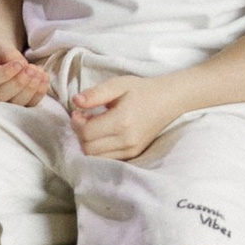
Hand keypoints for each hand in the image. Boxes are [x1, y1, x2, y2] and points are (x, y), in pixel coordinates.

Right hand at [0, 37, 49, 106]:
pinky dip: (38, 94)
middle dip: (19, 82)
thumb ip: (5, 51)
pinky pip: (26, 106)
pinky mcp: (12, 107)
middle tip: (31, 69)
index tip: (20, 63)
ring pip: (13, 104)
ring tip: (39, 72)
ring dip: (30, 89)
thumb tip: (21, 64)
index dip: (5, 73)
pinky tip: (44, 79)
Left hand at [67, 71, 181, 163]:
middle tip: (85, 119)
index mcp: (122, 120)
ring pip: (96, 157)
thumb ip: (96, 93)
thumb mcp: (118, 85)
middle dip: (81, 134)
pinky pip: (107, 159)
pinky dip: (99, 150)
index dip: (76, 123)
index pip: (87, 132)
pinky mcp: (133, 154)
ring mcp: (131, 150)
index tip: (79, 112)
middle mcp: (127, 139)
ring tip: (94, 128)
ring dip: (88, 143)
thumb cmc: (142, 90)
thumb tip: (75, 101)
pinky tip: (103, 136)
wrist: (168, 101)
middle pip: (88, 148)